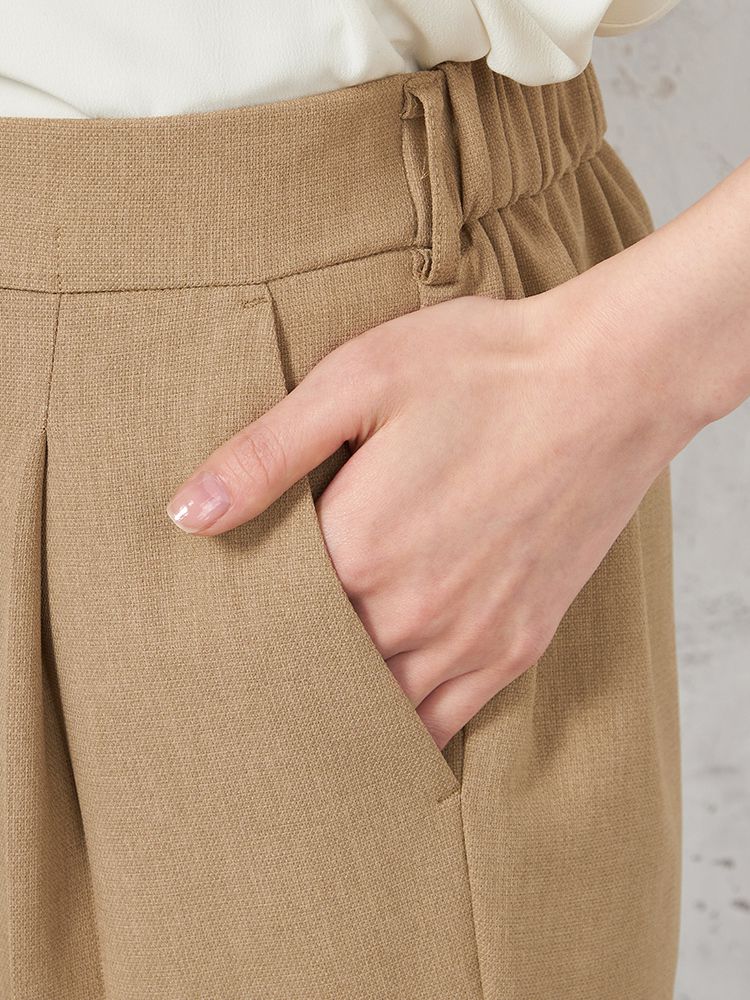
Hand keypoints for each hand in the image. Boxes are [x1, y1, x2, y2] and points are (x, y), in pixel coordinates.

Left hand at [165, 289, 683, 748]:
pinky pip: (448, 718)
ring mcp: (471, 635)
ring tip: (307, 715)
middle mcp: (411, 610)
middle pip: (319, 672)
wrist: (610, 383)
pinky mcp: (518, 642)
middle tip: (250, 686)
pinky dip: (408, 730)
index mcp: (359, 548)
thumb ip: (267, 455)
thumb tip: (188, 516)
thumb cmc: (483, 369)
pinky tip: (384, 728)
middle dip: (283, 675)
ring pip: (380, 707)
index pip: (271, 619)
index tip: (217, 635)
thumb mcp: (358, 380)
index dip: (240, 626)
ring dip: (340, 712)